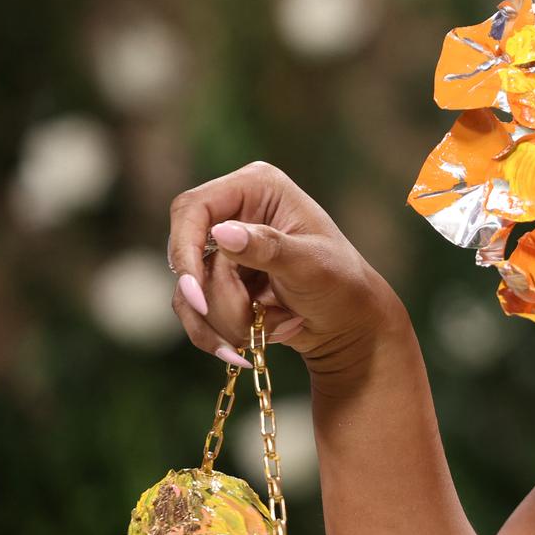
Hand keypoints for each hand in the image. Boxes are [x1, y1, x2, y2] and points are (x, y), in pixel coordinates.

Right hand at [168, 161, 400, 377]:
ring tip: (276, 327)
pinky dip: (220, 334)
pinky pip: (195, 311)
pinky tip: (250, 347)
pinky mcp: (220, 281)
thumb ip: (268, 248)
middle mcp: (235, 210)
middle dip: (218, 300)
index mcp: (258, 187)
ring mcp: (225, 248)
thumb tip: (221, 232)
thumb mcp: (310, 265)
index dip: (184, 250)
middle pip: (188, 256)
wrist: (349, 323)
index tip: (195, 295)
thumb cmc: (341, 284)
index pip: (193, 208)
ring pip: (190, 291)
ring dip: (227, 321)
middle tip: (251, 324)